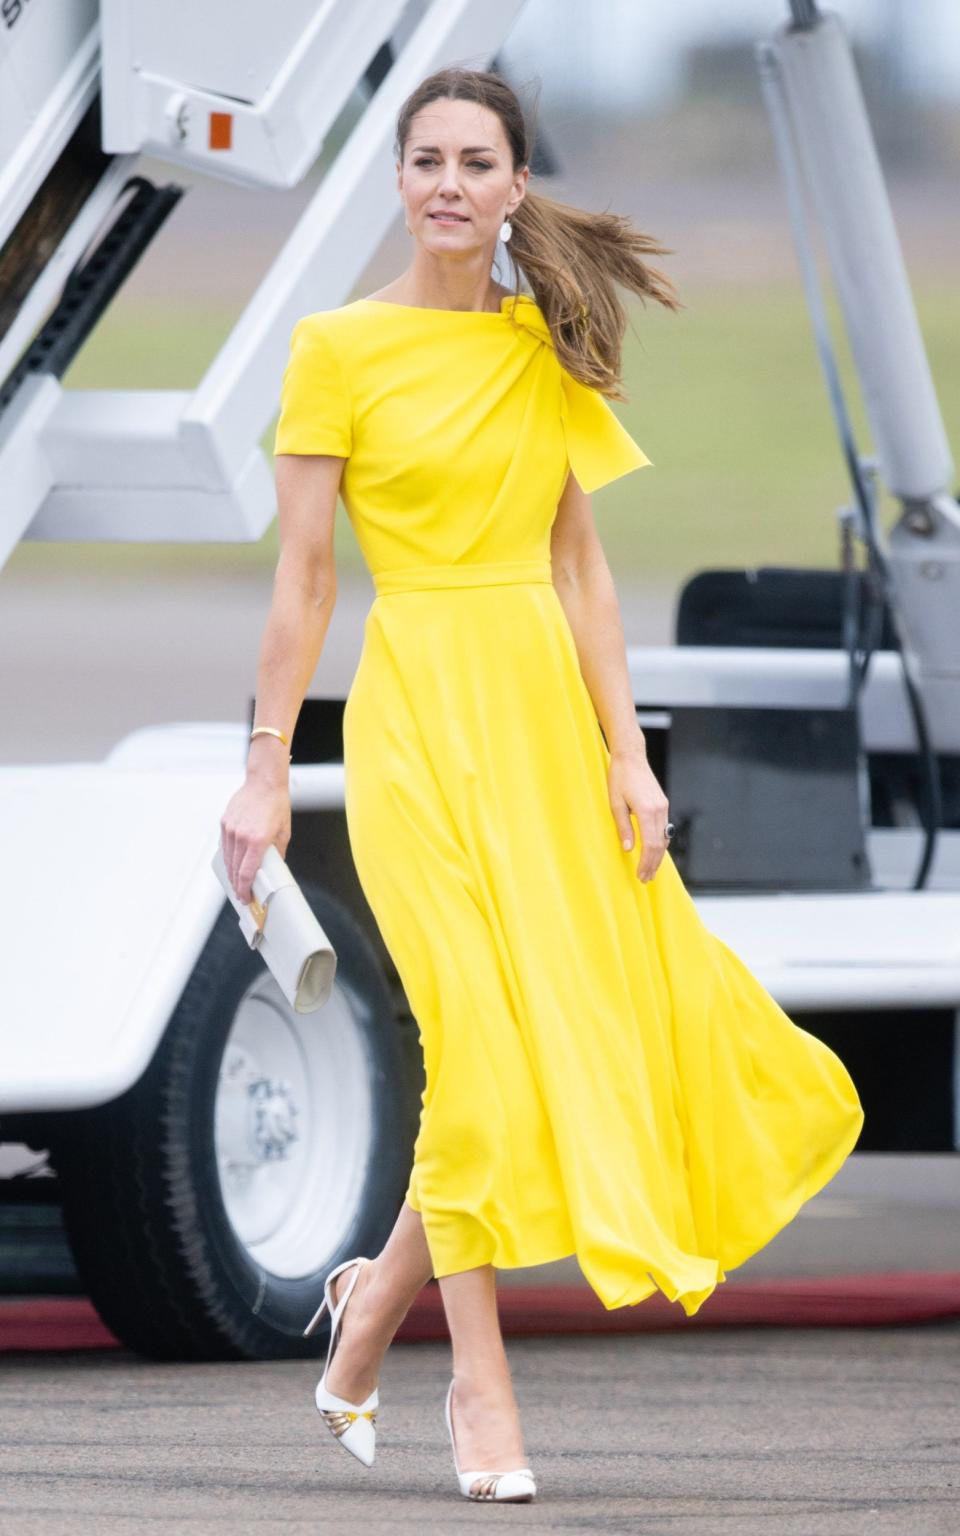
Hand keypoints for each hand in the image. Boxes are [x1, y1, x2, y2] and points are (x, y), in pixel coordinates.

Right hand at [219, 777, 291, 904]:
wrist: (264, 783)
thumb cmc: (276, 805)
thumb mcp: (284, 832)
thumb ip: (278, 852)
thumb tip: (275, 868)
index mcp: (257, 840)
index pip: (246, 873)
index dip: (245, 889)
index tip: (246, 898)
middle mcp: (241, 836)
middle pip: (235, 869)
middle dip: (238, 885)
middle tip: (242, 894)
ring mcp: (230, 829)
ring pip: (227, 859)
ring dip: (231, 873)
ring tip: (237, 883)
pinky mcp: (225, 823)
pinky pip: (224, 846)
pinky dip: (228, 857)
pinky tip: (232, 864)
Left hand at [607, 745, 670, 882]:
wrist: (631, 757)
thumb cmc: (619, 778)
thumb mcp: (615, 804)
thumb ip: (623, 827)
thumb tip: (628, 849)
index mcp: (647, 811)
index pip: (650, 845)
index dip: (646, 863)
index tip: (640, 875)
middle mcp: (659, 810)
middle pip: (660, 845)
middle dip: (653, 864)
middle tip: (646, 879)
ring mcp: (663, 807)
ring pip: (665, 838)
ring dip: (658, 856)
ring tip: (650, 870)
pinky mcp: (663, 804)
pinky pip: (664, 829)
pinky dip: (660, 843)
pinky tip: (653, 852)